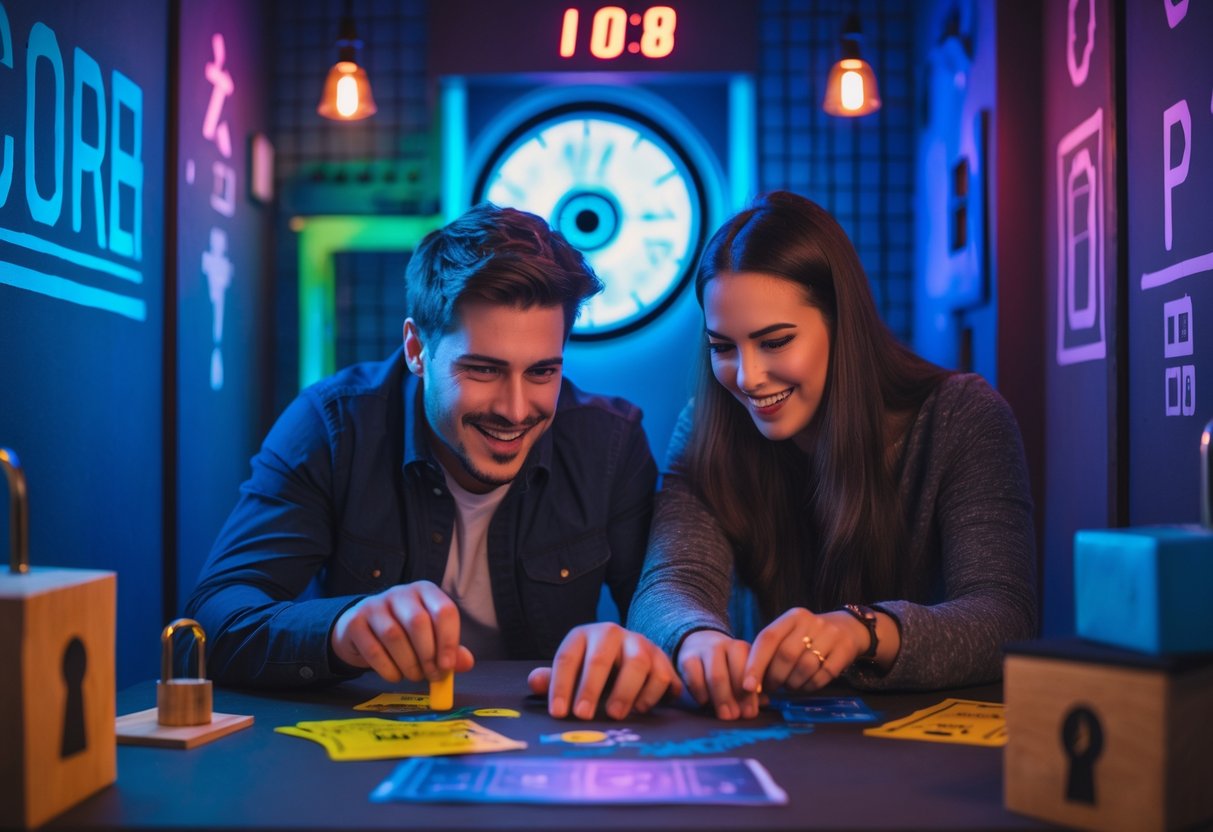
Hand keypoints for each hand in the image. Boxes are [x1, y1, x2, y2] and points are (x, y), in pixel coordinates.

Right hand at [330, 581, 474, 682]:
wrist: (361, 631)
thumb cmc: (404, 633)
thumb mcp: (430, 637)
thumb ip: (449, 649)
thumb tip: (466, 663)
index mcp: (425, 591)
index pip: (444, 610)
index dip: (449, 641)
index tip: (447, 667)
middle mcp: (400, 593)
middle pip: (418, 622)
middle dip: (428, 655)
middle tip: (432, 676)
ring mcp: (374, 605)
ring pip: (394, 636)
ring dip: (408, 664)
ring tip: (415, 676)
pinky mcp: (354, 622)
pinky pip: (373, 650)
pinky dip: (388, 669)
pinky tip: (395, 676)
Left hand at [527, 623, 681, 719]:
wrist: (632, 654)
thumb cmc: (594, 669)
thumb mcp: (573, 671)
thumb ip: (553, 679)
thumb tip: (535, 682)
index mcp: (583, 636)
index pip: (567, 657)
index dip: (560, 686)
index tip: (558, 713)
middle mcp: (611, 634)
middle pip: (600, 658)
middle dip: (591, 688)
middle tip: (583, 715)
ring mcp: (639, 644)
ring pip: (636, 662)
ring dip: (625, 691)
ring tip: (614, 715)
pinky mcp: (662, 659)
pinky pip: (661, 675)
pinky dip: (651, 695)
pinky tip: (640, 709)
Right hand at [676, 629, 759, 720]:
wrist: (698, 644)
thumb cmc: (726, 665)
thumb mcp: (740, 670)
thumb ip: (753, 686)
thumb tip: (765, 702)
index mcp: (742, 648)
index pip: (751, 670)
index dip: (751, 694)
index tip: (750, 712)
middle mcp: (724, 645)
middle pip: (734, 674)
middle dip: (736, 698)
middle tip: (736, 717)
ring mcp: (704, 650)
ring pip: (715, 677)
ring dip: (721, 699)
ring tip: (724, 715)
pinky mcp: (686, 658)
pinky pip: (695, 679)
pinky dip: (701, 694)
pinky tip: (705, 702)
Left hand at [742, 607, 859, 694]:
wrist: (848, 628)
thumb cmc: (809, 636)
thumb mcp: (790, 634)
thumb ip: (771, 651)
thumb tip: (750, 683)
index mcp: (791, 617)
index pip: (767, 638)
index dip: (755, 664)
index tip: (747, 686)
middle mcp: (810, 622)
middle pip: (786, 655)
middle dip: (775, 677)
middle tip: (772, 687)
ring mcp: (829, 635)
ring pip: (804, 667)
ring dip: (792, 683)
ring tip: (789, 686)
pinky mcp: (844, 650)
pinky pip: (823, 675)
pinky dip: (810, 686)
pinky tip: (806, 685)